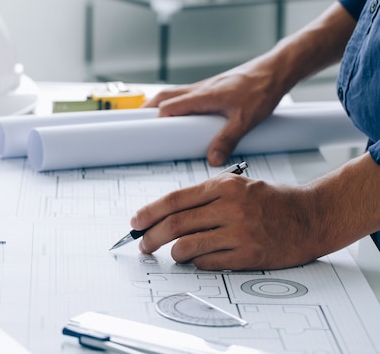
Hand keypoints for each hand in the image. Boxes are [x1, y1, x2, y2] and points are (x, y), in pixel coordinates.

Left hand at [131, 173, 323, 270]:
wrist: (311, 216)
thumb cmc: (273, 200)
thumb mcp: (239, 185)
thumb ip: (205, 196)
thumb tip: (166, 213)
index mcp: (224, 186)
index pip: (175, 200)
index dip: (149, 212)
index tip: (136, 221)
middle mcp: (230, 208)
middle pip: (175, 224)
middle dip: (152, 236)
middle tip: (143, 244)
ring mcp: (240, 233)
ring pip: (188, 246)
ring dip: (172, 253)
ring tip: (172, 254)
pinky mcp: (248, 255)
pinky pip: (208, 263)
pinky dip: (196, 262)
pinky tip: (198, 259)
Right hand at [143, 64, 285, 166]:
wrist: (276, 70)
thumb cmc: (262, 89)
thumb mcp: (245, 119)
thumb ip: (227, 140)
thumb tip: (212, 159)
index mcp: (203, 96)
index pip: (168, 107)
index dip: (155, 119)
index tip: (145, 132)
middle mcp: (200, 89)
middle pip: (163, 96)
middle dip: (147, 108)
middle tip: (136, 122)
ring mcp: (204, 86)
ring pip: (173, 93)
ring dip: (160, 104)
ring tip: (152, 118)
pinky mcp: (212, 86)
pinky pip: (185, 93)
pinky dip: (175, 102)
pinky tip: (181, 112)